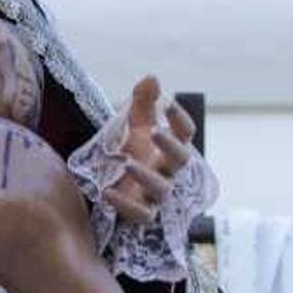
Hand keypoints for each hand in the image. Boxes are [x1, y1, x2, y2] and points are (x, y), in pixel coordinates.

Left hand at [103, 76, 195, 226]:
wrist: (116, 182)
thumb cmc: (133, 149)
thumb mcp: (135, 124)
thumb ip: (143, 102)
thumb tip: (151, 77)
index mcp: (170, 148)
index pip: (185, 133)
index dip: (180, 119)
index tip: (167, 102)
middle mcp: (168, 170)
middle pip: (180, 161)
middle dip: (170, 146)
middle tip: (155, 132)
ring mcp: (156, 193)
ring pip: (161, 189)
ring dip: (146, 176)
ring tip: (127, 163)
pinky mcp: (141, 212)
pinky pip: (140, 214)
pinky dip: (125, 205)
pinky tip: (107, 192)